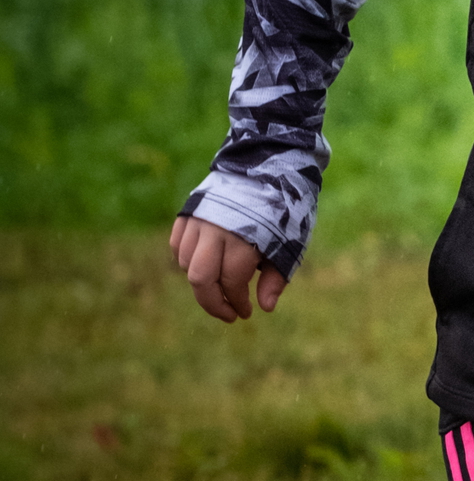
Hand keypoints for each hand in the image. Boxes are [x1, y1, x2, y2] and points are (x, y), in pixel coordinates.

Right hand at [168, 215, 287, 322]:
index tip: (246, 313)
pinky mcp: (187, 212)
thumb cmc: (284, 210)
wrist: (266, 166)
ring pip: (185, 263)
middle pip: (200, 279)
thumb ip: (276, 277)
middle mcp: (215, 231)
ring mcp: (198, 220)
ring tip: (220, 286)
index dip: (237, 302)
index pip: (232, 283)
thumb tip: (264, 308)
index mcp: (244, 239)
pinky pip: (177, 245)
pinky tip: (206, 265)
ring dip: (201, 281)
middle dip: (212, 303)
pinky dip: (186, 259)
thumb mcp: (290, 244)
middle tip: (227, 314)